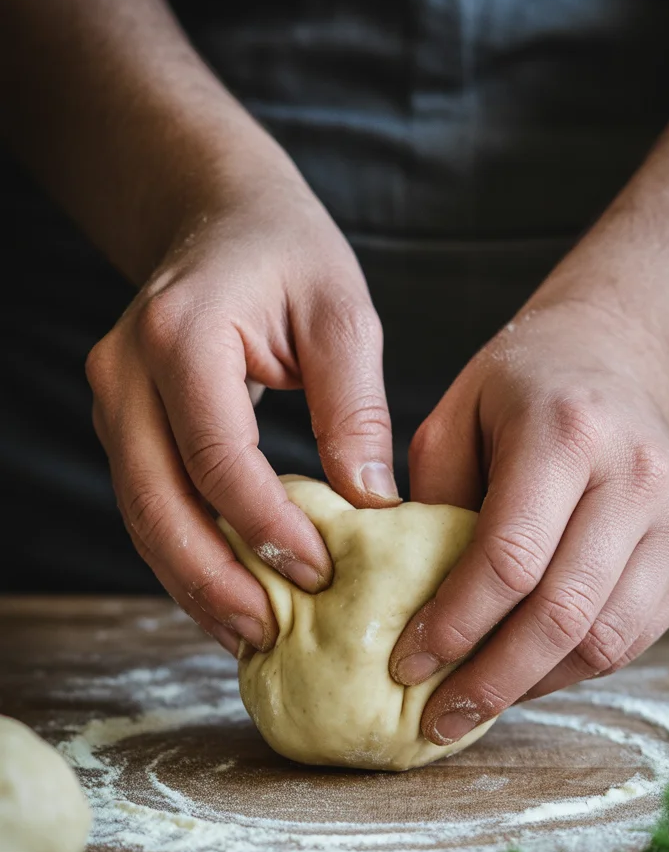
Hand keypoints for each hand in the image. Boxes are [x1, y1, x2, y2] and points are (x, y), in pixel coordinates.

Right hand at [86, 151, 397, 654]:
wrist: (217, 215)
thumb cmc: (288, 255)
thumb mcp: (341, 314)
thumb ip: (353, 408)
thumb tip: (372, 509)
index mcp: (181, 336)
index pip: (217, 458)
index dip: (267, 527)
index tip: (321, 575)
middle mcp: (126, 373)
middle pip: (157, 504)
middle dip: (213, 581)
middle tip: (270, 636)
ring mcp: (113, 401)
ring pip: (142, 517)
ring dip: (193, 583)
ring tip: (251, 635)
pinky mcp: (123, 424)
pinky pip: (148, 505)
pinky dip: (185, 556)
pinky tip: (230, 594)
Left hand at [390, 299, 668, 742]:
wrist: (613, 365)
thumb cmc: (517, 397)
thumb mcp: (451, 422)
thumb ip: (426, 507)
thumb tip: (397, 610)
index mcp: (566, 429)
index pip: (509, 557)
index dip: (455, 624)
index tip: (405, 664)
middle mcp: (637, 472)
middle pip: (563, 613)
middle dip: (492, 679)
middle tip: (438, 718)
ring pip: (604, 640)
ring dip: (532, 684)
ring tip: (476, 702)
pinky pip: (633, 637)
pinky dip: (573, 668)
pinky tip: (526, 672)